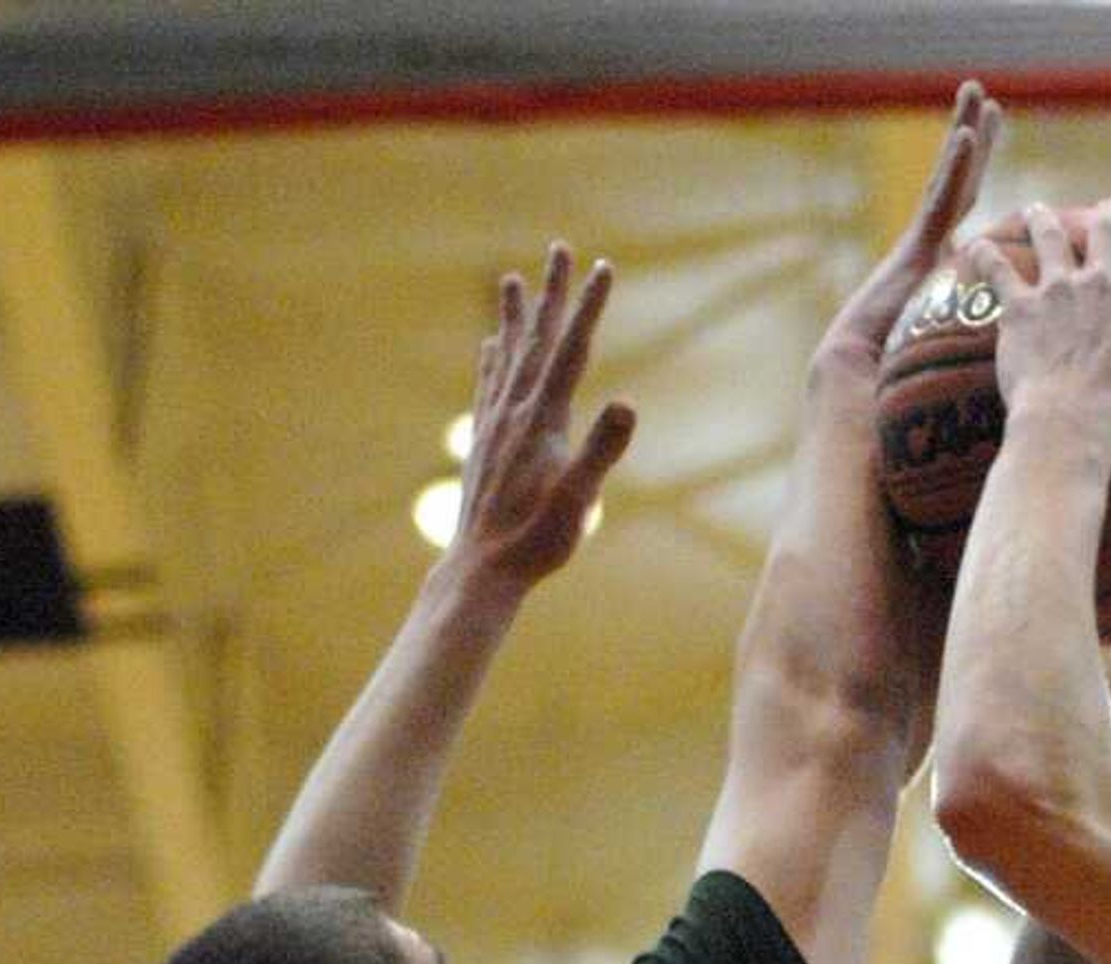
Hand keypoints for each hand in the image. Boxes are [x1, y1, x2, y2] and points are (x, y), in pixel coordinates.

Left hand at [451, 245, 635, 586]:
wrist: (482, 568)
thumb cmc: (537, 540)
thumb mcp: (580, 499)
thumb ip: (602, 450)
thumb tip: (628, 404)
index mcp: (543, 419)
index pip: (572, 350)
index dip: (590, 307)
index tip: (604, 266)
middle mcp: (515, 411)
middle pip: (536, 339)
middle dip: (553, 292)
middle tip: (559, 248)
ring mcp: (495, 425)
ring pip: (507, 356)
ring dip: (514, 316)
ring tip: (511, 280)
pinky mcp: (484, 443)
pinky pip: (488, 388)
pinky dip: (492, 359)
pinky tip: (489, 346)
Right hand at [815, 81, 1002, 382]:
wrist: (865, 387)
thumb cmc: (908, 384)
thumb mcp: (958, 349)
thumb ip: (980, 332)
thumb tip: (1020, 345)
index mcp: (942, 265)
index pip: (968, 206)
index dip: (979, 168)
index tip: (994, 128)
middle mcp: (930, 247)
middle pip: (957, 182)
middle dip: (971, 139)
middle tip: (985, 100)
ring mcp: (920, 246)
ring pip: (947, 180)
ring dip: (962, 134)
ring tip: (975, 92)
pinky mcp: (913, 252)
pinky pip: (939, 204)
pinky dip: (954, 170)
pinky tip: (967, 138)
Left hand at [971, 200, 1110, 459]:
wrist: (1069, 428)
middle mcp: (1102, 283)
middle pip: (1108, 232)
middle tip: (1109, 208)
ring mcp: (1058, 290)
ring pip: (1051, 238)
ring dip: (1045, 221)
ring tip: (1039, 211)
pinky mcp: (1019, 308)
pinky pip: (995, 271)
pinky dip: (983, 257)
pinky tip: (971, 245)